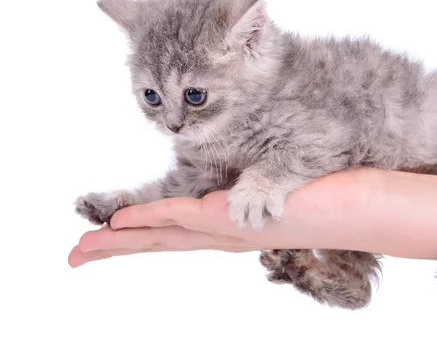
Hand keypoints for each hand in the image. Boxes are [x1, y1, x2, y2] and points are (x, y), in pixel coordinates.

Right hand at [68, 168, 375, 267]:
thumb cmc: (323, 194)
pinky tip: (125, 225)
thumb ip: (250, 184)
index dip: (137, 235)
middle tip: (76, 257)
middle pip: (161, 241)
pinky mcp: (237, 216)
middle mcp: (223, 232)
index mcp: (227, 224)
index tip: (105, 237)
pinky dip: (154, 219)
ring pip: (165, 234)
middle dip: (117, 248)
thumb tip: (239, 181)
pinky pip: (189, 217)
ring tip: (84, 250)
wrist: (359, 210)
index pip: (173, 231)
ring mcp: (228, 226)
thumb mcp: (275, 182)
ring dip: (123, 241)